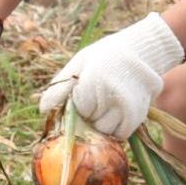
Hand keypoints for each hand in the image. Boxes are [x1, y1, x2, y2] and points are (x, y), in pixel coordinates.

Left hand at [38, 14, 184, 137]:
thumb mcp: (79, 63)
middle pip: (89, 123)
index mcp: (93, 81)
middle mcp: (111, 96)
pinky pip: (121, 134)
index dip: (76, 105)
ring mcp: (127, 107)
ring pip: (104, 131)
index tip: (82, 94)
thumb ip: (59, 86)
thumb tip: (42, 110)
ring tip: (106, 104)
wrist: (143, 50)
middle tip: (96, 98)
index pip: (76, 110)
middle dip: (88, 116)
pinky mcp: (139, 115)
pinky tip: (115, 112)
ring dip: (101, 123)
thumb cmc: (105, 56)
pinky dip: (116, 128)